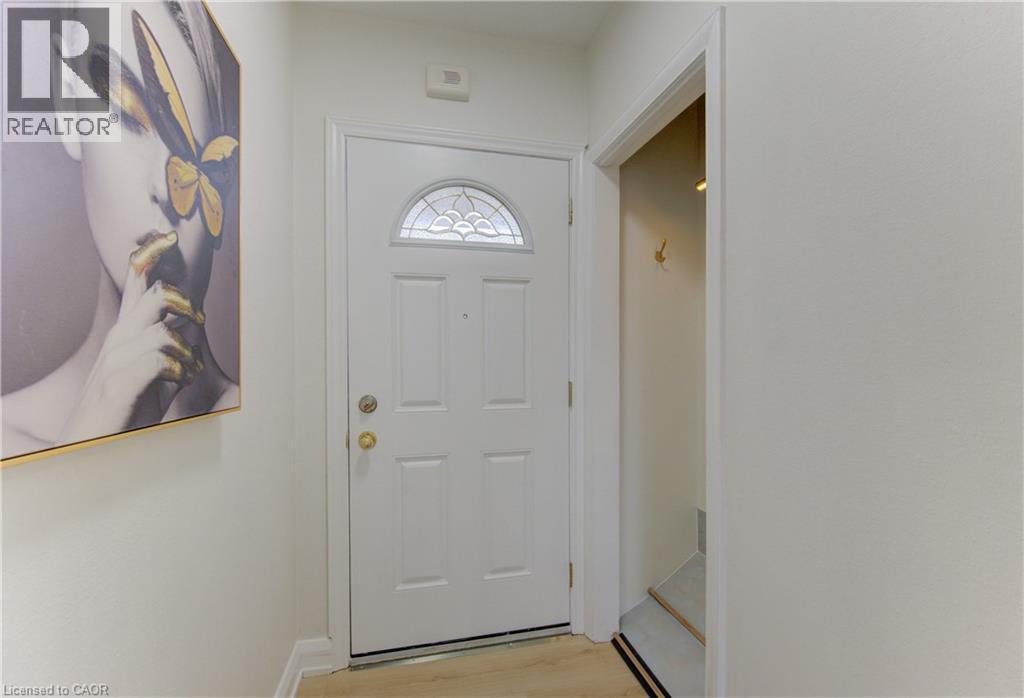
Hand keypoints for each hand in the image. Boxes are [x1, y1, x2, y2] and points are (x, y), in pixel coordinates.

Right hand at [57, 231, 204, 444]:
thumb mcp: (145, 373)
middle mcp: (117, 342)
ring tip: (188, 371)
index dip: (151, 257)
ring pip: (162, 332)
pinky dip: (178, 370)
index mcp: (124, 334)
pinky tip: (180, 382)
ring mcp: (114, 363)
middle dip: (185, 303)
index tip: (166, 235)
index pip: (136, 284)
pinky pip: (158, 361)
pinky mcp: (118, 387)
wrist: (85, 448)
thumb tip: (189, 334)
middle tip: (199, 318)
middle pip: (154, 297)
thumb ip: (162, 350)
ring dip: (186, 351)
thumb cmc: (121, 411)